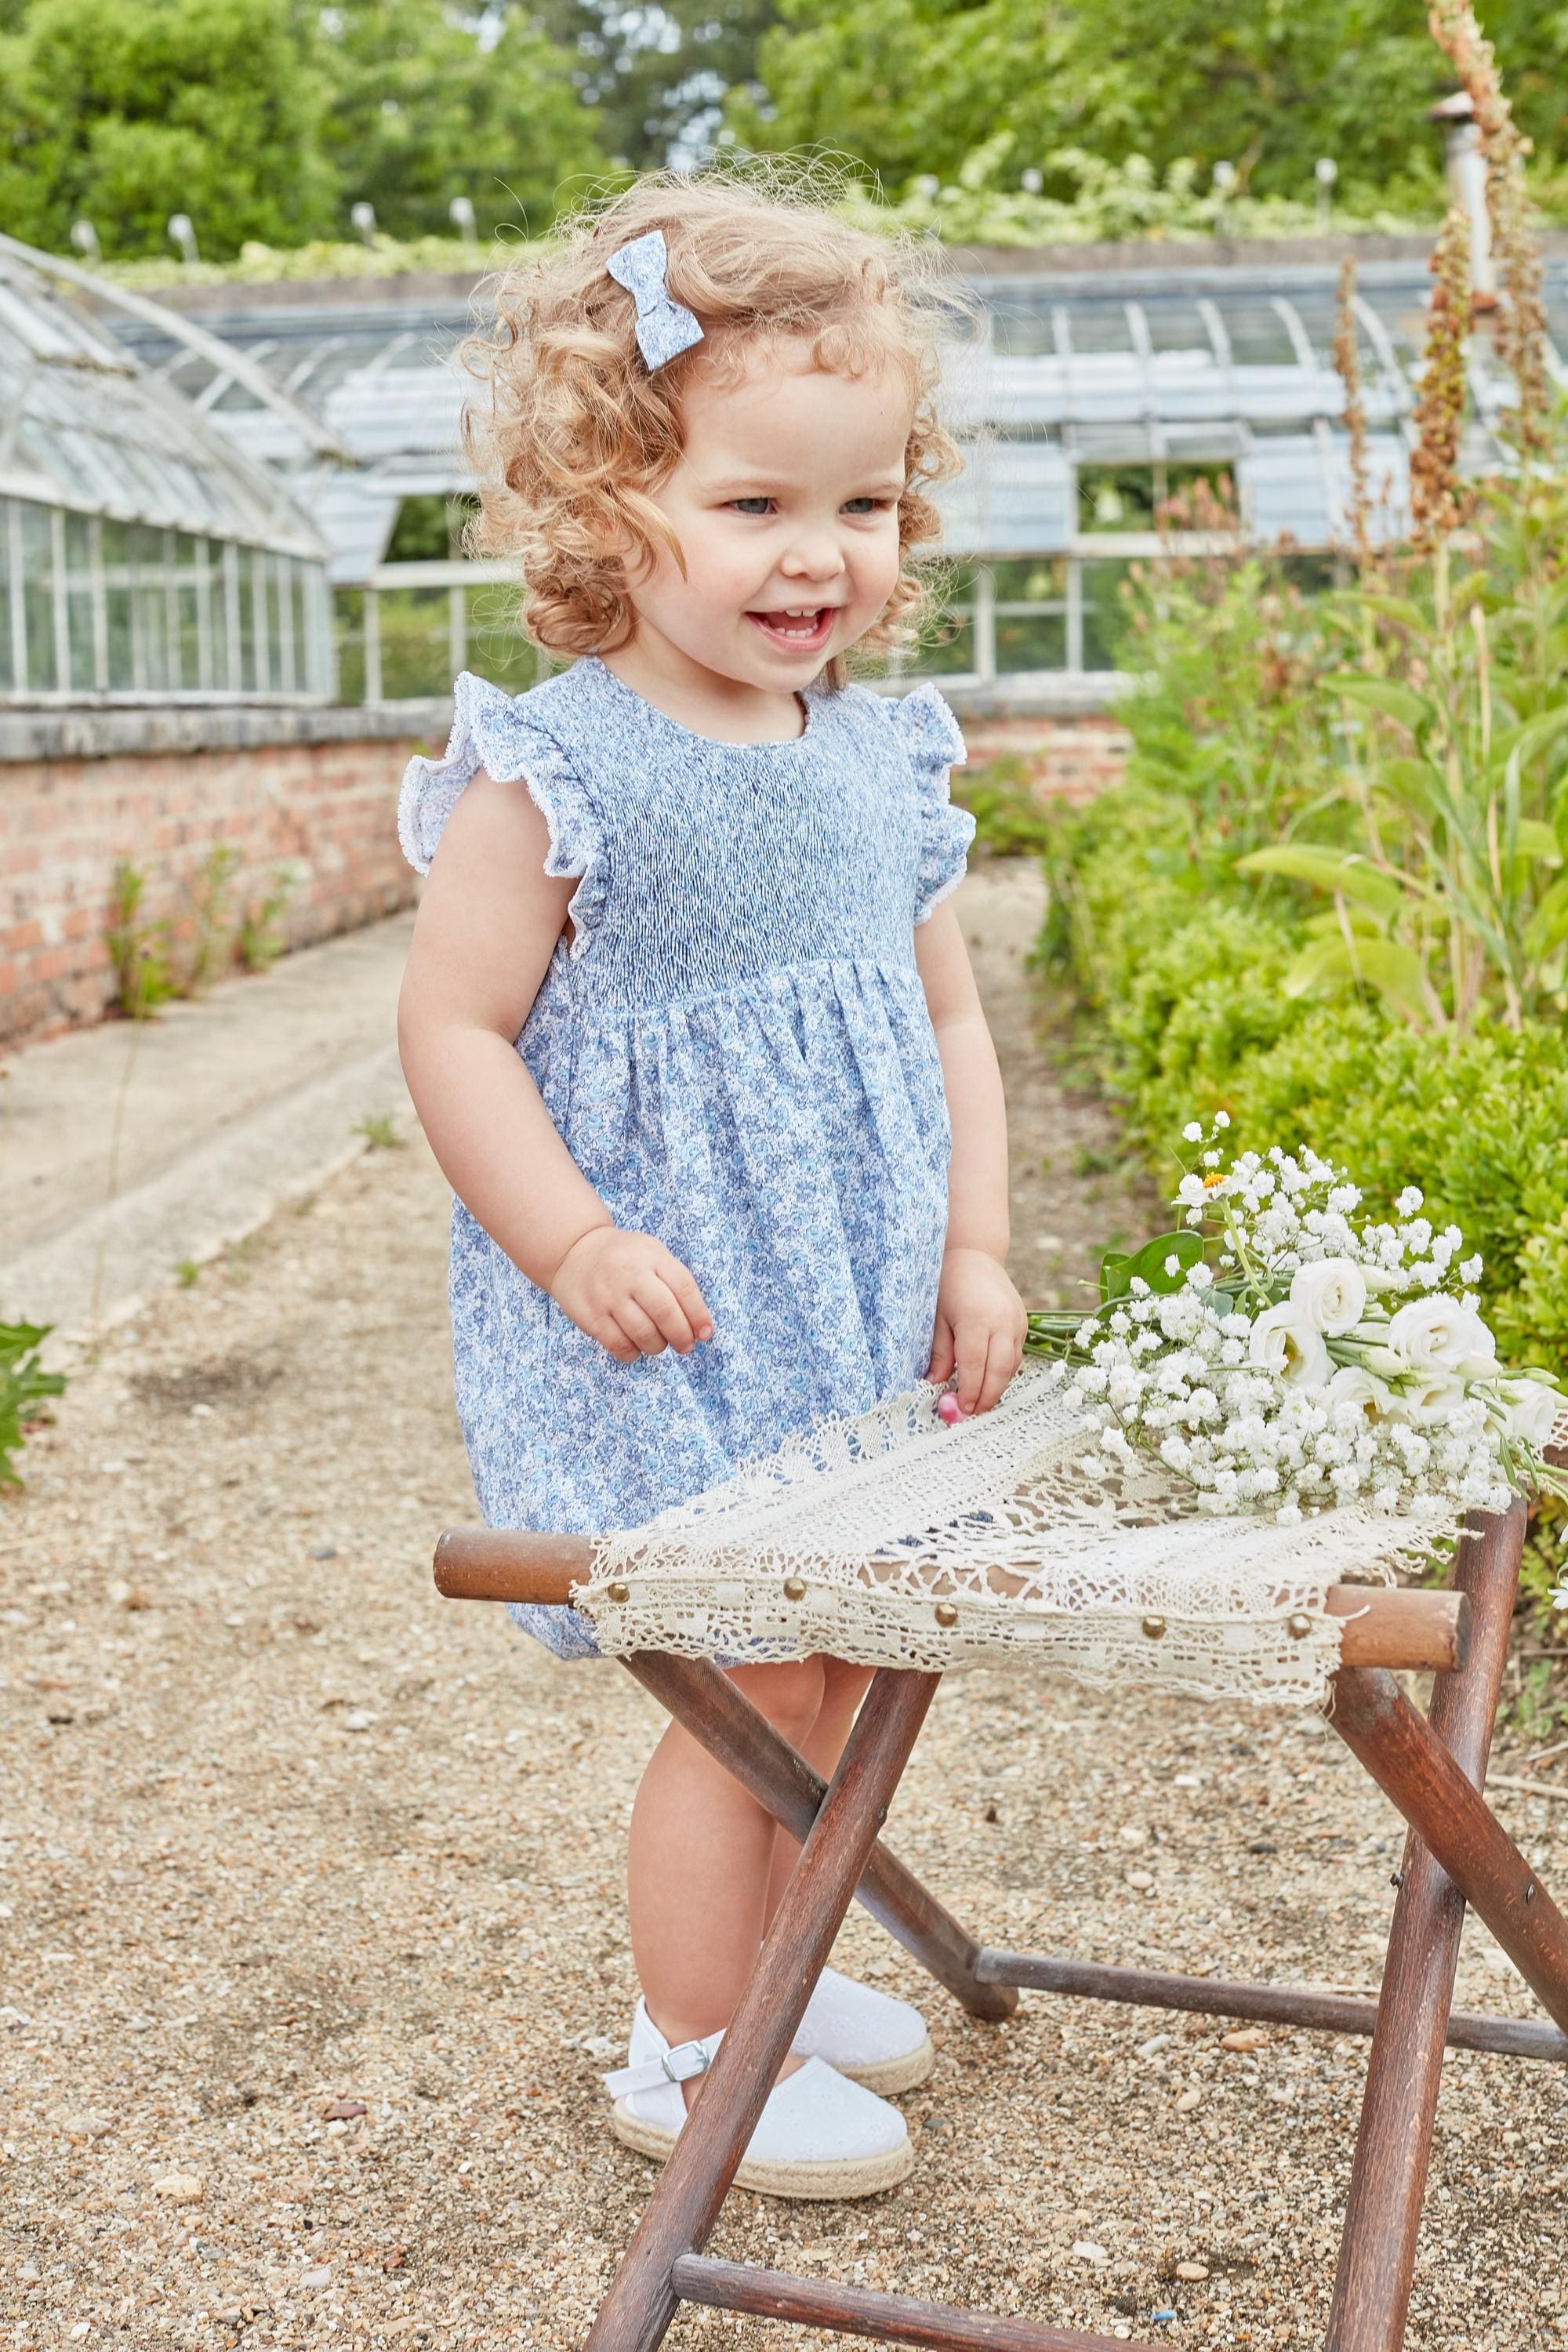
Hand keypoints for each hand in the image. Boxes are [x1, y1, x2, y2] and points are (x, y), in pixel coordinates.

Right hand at [548, 1226, 713, 1364]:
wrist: (575, 1250)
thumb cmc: (625, 1258)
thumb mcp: (653, 1254)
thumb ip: (675, 1283)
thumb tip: (699, 1327)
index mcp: (652, 1256)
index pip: (684, 1288)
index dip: (699, 1316)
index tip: (705, 1334)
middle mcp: (629, 1274)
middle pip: (665, 1313)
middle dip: (681, 1336)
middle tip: (685, 1346)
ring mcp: (607, 1295)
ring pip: (643, 1333)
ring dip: (658, 1346)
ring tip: (658, 1344)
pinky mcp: (589, 1315)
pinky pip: (618, 1345)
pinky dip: (633, 1353)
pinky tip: (635, 1347)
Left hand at [926, 1246, 1025, 1415]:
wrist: (975, 1256)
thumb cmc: (949, 1285)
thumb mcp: (937, 1318)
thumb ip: (940, 1353)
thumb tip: (936, 1384)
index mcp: (977, 1319)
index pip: (974, 1366)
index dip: (969, 1391)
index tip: (960, 1409)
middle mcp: (1002, 1322)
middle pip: (999, 1372)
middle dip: (986, 1397)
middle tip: (973, 1413)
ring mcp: (1017, 1322)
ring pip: (1012, 1366)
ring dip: (997, 1388)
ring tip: (980, 1402)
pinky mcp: (1023, 1322)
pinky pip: (1016, 1355)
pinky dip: (1004, 1372)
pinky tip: (990, 1381)